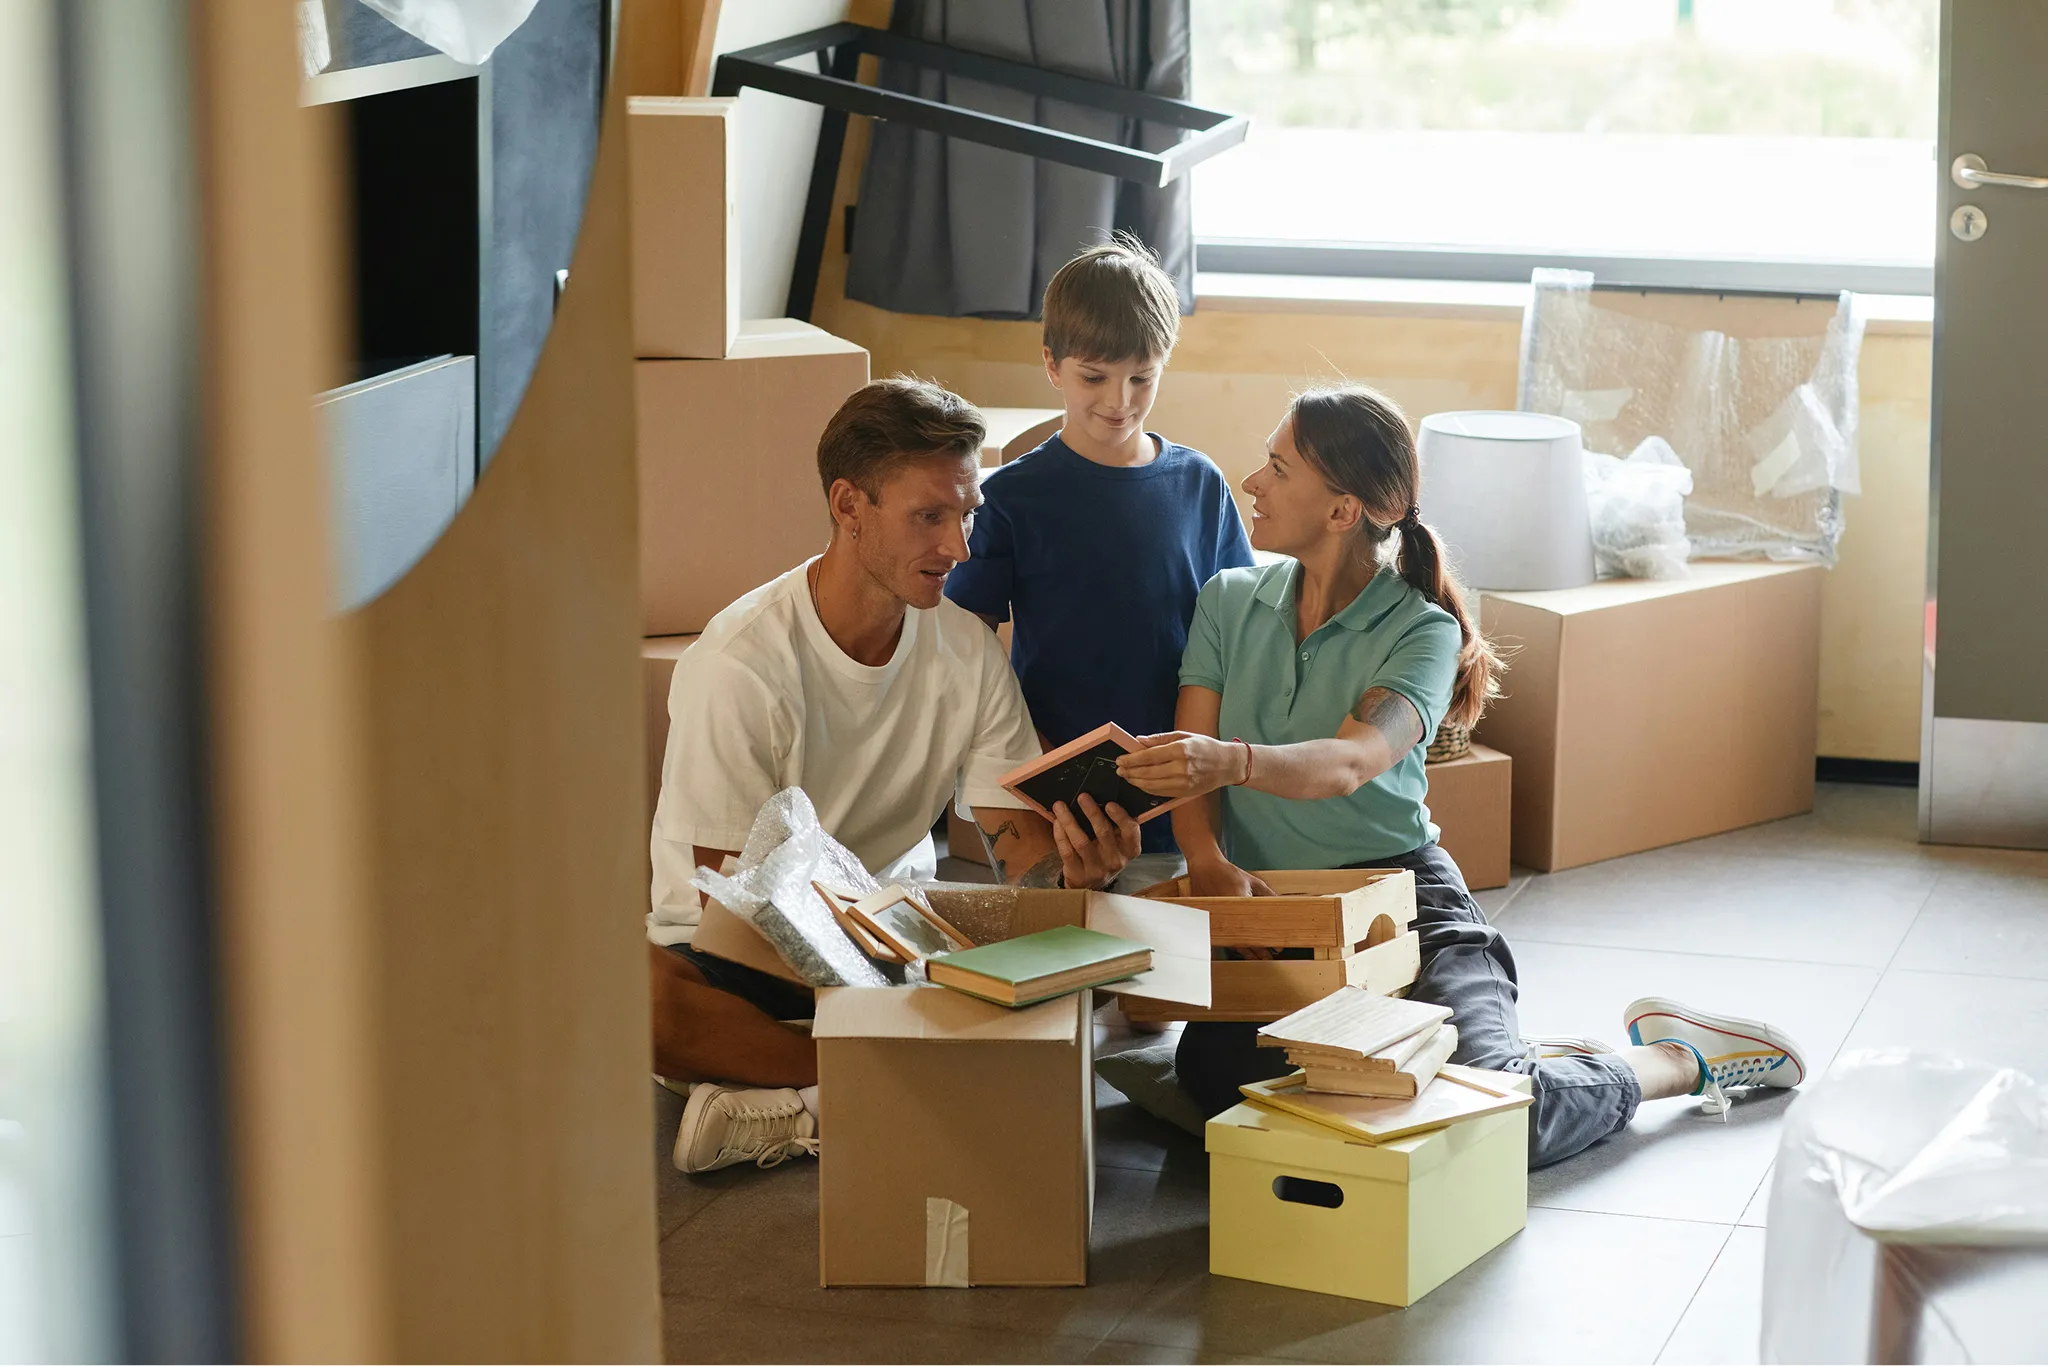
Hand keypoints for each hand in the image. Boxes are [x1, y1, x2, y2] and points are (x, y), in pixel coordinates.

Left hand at [1050, 793, 1140, 890]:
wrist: (1091, 885)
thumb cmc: (1105, 855)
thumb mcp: (1117, 843)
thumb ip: (1114, 825)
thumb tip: (1097, 797)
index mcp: (1129, 849)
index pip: (1131, 831)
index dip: (1120, 817)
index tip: (1109, 803)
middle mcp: (1115, 860)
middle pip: (1103, 832)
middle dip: (1092, 812)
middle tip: (1082, 797)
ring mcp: (1096, 869)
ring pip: (1081, 841)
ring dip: (1069, 820)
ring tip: (1060, 806)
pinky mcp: (1078, 873)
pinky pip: (1067, 851)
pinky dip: (1060, 834)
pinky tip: (1057, 822)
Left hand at [1115, 731, 1247, 798]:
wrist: (1226, 765)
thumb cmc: (1205, 747)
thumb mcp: (1183, 736)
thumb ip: (1160, 739)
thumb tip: (1139, 740)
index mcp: (1180, 750)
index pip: (1149, 756)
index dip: (1131, 759)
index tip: (1120, 760)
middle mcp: (1181, 768)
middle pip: (1147, 773)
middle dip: (1130, 772)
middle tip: (1119, 770)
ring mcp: (1183, 783)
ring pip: (1152, 785)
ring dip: (1136, 782)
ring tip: (1127, 777)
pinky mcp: (1184, 793)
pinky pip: (1160, 792)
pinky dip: (1147, 788)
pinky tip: (1141, 783)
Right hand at [1186, 858, 1275, 956]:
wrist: (1205, 868)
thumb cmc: (1228, 873)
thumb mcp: (1252, 881)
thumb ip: (1268, 894)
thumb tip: (1281, 903)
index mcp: (1240, 904)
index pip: (1255, 929)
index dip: (1265, 942)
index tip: (1275, 949)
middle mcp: (1228, 914)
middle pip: (1244, 940)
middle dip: (1257, 951)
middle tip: (1267, 958)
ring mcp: (1217, 919)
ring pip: (1232, 942)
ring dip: (1244, 951)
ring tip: (1254, 957)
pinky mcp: (1210, 920)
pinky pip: (1222, 936)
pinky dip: (1231, 943)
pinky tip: (1238, 949)